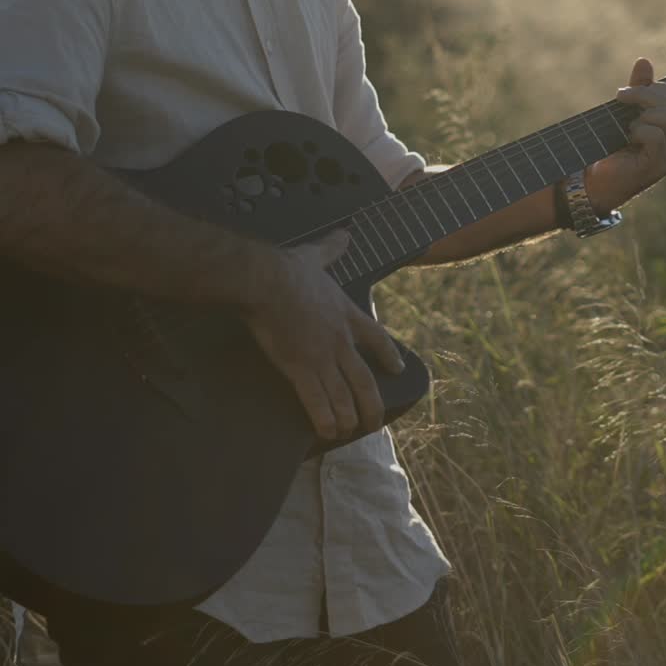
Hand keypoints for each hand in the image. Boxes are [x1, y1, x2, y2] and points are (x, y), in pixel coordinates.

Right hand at [244, 229, 403, 441]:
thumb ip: (331, 248)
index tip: (397, 369)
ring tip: (349, 431)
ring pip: (344, 397)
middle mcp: (340, 340)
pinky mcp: (301, 369)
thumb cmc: (288, 269)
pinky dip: (325, 419)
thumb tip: (344, 233)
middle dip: (372, 404)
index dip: (388, 355)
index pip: (376, 338)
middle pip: (365, 380)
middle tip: (375, 421)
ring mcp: (323, 357)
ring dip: (349, 417)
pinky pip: (318, 402)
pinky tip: (328, 432)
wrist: (267, 282)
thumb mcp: (315, 256)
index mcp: (346, 314)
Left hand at [585, 57, 665, 212]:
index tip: (628, 92)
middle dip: (644, 95)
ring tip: (628, 126)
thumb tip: (644, 61)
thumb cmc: (616, 144)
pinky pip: (655, 135)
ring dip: (641, 114)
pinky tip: (629, 138)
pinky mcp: (661, 165)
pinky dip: (638, 130)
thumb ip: (639, 87)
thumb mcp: (628, 110)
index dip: (654, 88)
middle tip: (620, 99)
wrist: (599, 177)